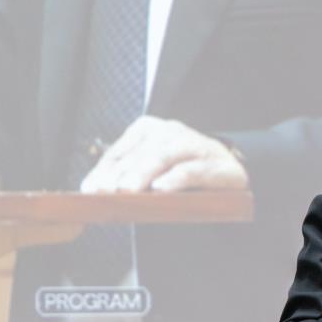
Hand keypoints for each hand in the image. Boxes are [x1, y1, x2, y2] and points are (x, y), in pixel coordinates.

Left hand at [79, 116, 247, 192]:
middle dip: (121, 173)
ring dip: (144, 173)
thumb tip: (92, 188)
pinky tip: (162, 187)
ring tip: (129, 189)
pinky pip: (193, 170)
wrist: (231, 170)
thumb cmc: (185, 169)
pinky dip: (176, 178)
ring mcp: (194, 145)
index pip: (120, 150)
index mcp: (149, 130)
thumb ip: (126, 174)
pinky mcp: (215, 165)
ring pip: (163, 156)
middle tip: (106, 191)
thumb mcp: (152, 168)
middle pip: (140, 153)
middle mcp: (171, 132)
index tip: (91, 188)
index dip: (104, 170)